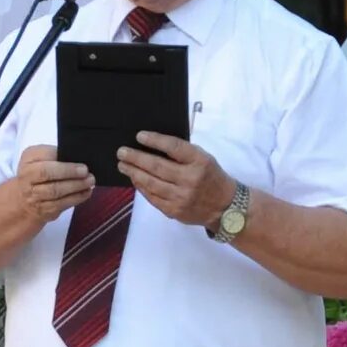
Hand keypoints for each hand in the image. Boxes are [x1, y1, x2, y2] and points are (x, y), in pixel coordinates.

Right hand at [13, 144, 95, 225]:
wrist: (24, 200)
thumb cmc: (37, 173)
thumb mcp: (40, 158)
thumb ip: (53, 154)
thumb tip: (75, 157)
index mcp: (28, 160)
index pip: (44, 155)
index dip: (61, 158)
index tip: (79, 160)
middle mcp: (27, 178)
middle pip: (46, 173)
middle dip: (69, 172)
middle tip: (86, 171)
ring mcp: (34, 196)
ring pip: (55, 191)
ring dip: (76, 186)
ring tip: (90, 181)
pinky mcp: (44, 210)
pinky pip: (61, 204)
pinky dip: (76, 198)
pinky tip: (86, 192)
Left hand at [117, 130, 234, 229]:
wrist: (224, 207)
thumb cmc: (212, 178)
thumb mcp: (204, 159)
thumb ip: (183, 153)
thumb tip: (153, 146)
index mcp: (199, 162)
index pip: (174, 147)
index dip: (155, 140)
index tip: (140, 136)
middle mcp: (190, 180)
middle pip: (157, 166)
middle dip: (136, 158)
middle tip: (122, 152)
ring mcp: (181, 197)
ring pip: (151, 183)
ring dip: (134, 173)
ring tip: (123, 165)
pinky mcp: (174, 210)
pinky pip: (152, 198)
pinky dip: (141, 187)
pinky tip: (135, 180)